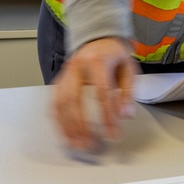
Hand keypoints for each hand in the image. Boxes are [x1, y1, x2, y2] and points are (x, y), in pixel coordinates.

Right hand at [51, 37, 139, 151]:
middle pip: (73, 99)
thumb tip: (125, 116)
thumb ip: (128, 92)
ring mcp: (64, 74)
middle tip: (90, 144)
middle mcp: (76, 66)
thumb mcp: (129, 68)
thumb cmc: (114, 56)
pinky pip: (54, 103)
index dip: (107, 116)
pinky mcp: (58, 81)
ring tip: (77, 144)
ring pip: (59, 103)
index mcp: (97, 61)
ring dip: (66, 127)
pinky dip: (59, 121)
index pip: (102, 92)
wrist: (98, 39)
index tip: (113, 134)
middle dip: (80, 125)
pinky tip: (66, 134)